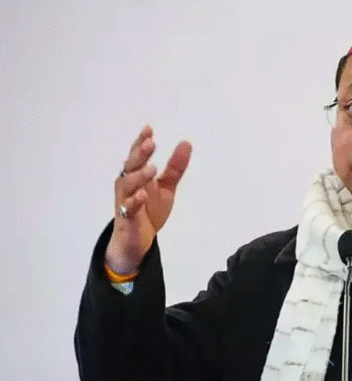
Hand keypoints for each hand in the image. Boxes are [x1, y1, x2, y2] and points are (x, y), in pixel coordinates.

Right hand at [105, 125, 191, 274]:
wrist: (138, 240)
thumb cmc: (148, 210)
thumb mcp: (166, 187)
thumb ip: (175, 168)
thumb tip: (186, 143)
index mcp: (137, 176)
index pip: (137, 156)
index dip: (141, 142)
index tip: (149, 129)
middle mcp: (128, 186)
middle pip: (130, 166)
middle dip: (139, 154)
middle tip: (150, 143)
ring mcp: (125, 201)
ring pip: (126, 186)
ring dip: (138, 176)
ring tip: (151, 168)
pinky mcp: (126, 218)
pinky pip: (128, 209)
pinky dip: (133, 202)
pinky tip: (142, 195)